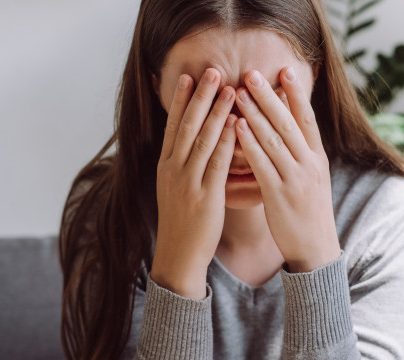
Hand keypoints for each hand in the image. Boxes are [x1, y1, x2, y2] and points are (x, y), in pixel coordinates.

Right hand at [152, 68, 236, 298]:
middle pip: (186, 126)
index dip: (180, 100)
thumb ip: (182, 166)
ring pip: (202, 140)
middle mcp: (173, 169)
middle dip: (199, 96)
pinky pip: (217, 164)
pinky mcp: (204, 196)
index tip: (187, 76)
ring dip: (216, 112)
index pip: (173, 126)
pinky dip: (227, 141)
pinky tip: (237, 124)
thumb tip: (189, 145)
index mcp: (166, 166)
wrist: (178, 256)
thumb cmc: (182, 223)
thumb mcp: (175, 189)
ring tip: (229, 88)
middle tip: (211, 70)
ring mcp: (187, 182)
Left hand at [234, 67, 340, 272]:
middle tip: (253, 73)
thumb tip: (291, 128)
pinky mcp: (280, 195)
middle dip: (270, 96)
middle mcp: (310, 164)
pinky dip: (250, 143)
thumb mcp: (313, 178)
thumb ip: (303, 153)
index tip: (284, 70)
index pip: (308, 119)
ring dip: (256, 113)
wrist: (315, 248)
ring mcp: (296, 179)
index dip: (296, 94)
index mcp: (318, 158)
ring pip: (274, 140)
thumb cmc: (309, 211)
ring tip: (240, 92)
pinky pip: (263, 164)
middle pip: (289, 123)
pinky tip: (237, 127)